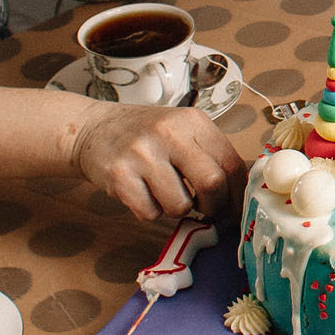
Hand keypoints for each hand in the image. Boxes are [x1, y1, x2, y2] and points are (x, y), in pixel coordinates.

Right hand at [65, 101, 244, 221]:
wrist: (93, 129)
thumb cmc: (145, 135)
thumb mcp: (182, 130)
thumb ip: (210, 154)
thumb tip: (241, 194)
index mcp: (194, 121)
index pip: (232, 164)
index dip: (237, 195)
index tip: (235, 210)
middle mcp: (170, 133)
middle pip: (212, 184)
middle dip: (213, 206)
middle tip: (205, 209)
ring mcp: (143, 153)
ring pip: (180, 205)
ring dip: (177, 210)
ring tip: (166, 193)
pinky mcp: (119, 175)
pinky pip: (150, 213)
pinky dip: (151, 211)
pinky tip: (143, 193)